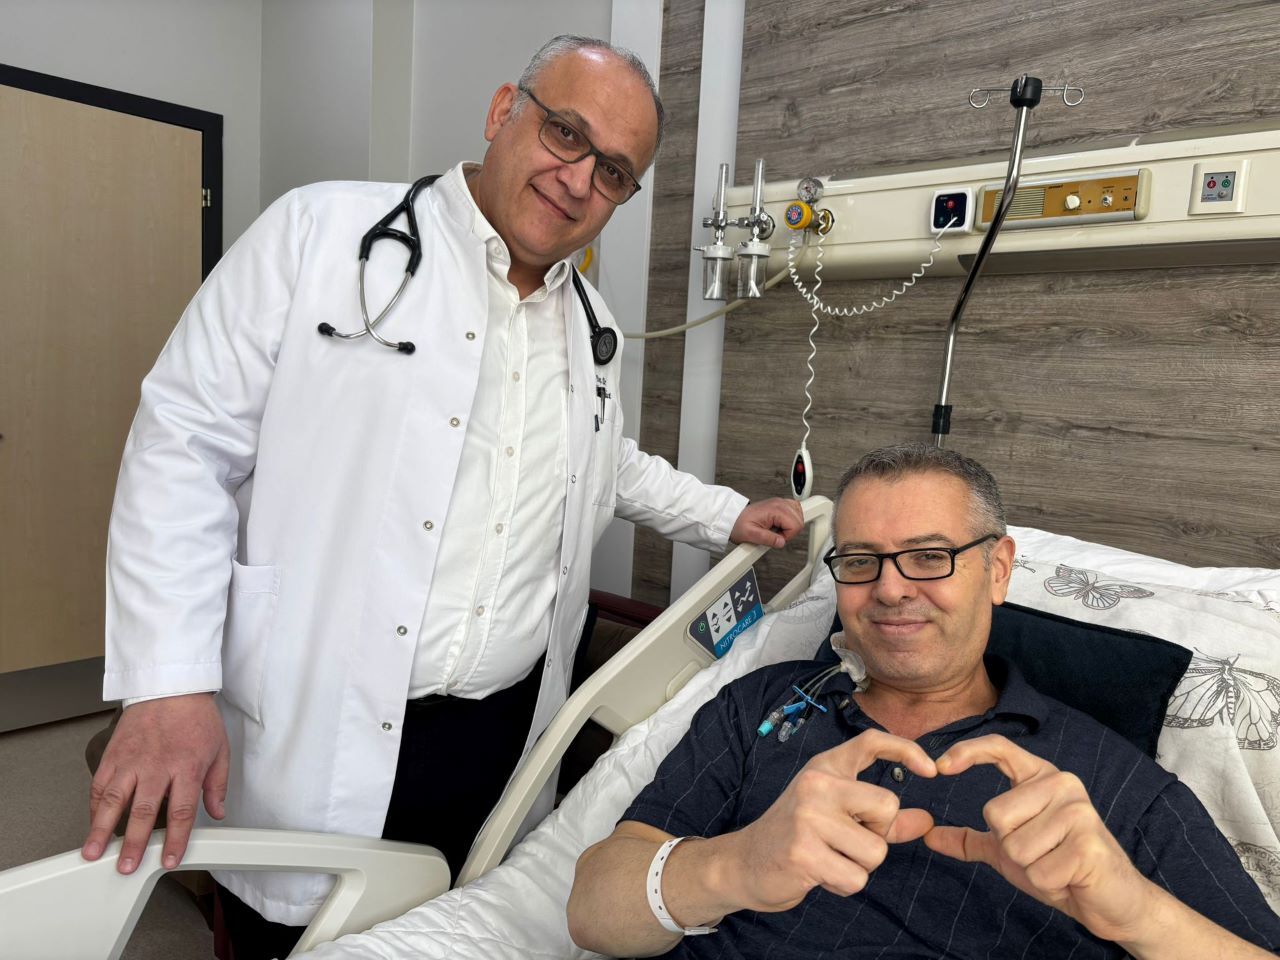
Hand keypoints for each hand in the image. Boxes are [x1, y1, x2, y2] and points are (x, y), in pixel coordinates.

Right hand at [83, 693, 229, 872]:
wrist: (171, 687)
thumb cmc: (195, 717)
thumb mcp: (219, 749)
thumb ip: (217, 785)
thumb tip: (217, 812)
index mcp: (187, 767)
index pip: (183, 812)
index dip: (177, 840)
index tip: (170, 860)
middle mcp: (158, 766)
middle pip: (145, 811)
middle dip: (135, 843)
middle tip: (126, 866)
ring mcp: (132, 760)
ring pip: (114, 800)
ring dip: (102, 829)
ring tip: (93, 852)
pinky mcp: (114, 754)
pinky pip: (100, 784)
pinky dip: (95, 806)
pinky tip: (93, 823)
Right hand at [725, 729, 935, 912]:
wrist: (745, 862)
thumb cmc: (796, 836)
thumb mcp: (838, 814)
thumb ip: (883, 819)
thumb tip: (928, 822)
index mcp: (824, 768)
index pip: (870, 742)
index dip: (906, 749)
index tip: (932, 769)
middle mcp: (816, 784)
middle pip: (887, 807)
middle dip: (878, 833)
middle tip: (846, 839)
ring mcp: (807, 817)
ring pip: (875, 850)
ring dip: (860, 866)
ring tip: (830, 858)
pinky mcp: (803, 853)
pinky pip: (856, 878)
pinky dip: (845, 885)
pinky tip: (821, 874)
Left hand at [730, 497, 804, 548]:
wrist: (733, 519)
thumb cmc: (739, 525)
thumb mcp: (751, 535)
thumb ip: (768, 539)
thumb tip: (781, 542)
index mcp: (775, 509)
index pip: (796, 525)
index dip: (788, 536)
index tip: (777, 538)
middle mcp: (779, 503)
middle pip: (800, 520)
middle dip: (790, 531)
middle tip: (776, 535)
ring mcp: (779, 503)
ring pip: (799, 514)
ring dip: (792, 525)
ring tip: (778, 530)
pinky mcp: (778, 505)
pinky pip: (794, 510)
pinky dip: (792, 519)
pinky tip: (782, 525)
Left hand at [924, 734, 1155, 942]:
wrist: (1111, 901)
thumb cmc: (1059, 868)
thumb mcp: (1007, 851)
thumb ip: (969, 839)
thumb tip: (927, 835)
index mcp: (1041, 777)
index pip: (1000, 747)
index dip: (967, 752)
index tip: (940, 767)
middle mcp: (1061, 783)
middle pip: (996, 813)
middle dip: (1009, 847)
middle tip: (1041, 854)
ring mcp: (1078, 811)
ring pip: (1014, 846)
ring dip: (1030, 868)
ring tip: (1056, 865)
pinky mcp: (1089, 843)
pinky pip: (1038, 871)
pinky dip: (1046, 884)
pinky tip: (1069, 878)